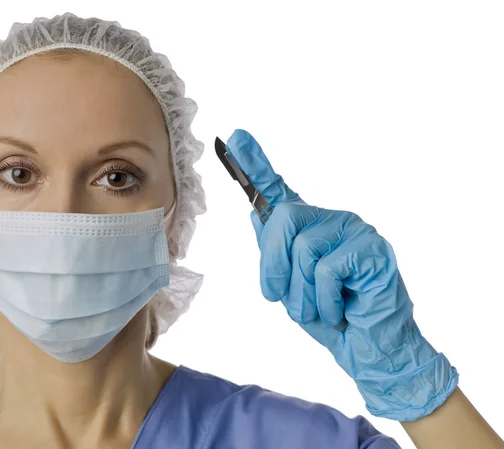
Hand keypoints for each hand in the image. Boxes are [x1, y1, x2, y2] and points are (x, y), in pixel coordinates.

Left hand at [225, 129, 458, 421]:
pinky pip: (326, 269)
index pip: (278, 189)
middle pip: (284, 219)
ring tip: (320, 309)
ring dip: (300, 294)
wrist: (368, 350)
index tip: (235, 137)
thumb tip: (256, 214)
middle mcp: (331, 221)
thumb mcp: (291, 287)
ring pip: (303, 247)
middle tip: (282, 297)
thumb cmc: (329, 316)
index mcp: (309, 228)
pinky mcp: (372, 249)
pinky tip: (340, 310)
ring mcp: (354, 231)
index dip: (255, 164)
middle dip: (274, 265)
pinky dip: (324, 300)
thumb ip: (276, 252)